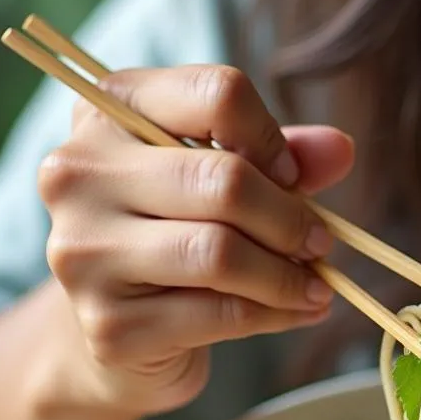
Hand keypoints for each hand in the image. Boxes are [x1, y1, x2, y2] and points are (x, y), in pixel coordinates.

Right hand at [39, 64, 353, 414]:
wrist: (117, 323)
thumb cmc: (176, 230)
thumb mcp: (226, 178)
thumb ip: (284, 158)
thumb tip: (341, 149)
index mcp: (108, 110)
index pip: (216, 94)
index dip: (271, 136)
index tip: (292, 177)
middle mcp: (79, 173)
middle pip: (223, 180)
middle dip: (290, 218)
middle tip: (321, 241)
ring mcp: (83, 251)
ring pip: (221, 252)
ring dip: (288, 274)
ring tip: (317, 284)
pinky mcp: (108, 325)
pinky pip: (220, 314)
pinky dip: (276, 313)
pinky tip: (298, 311)